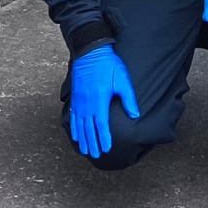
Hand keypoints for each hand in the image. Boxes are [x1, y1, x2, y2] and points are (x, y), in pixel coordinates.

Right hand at [67, 45, 141, 160]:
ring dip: (83, 139)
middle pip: (89, 128)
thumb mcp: (122, 80)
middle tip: (96, 155)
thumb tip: (135, 115)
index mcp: (100, 100)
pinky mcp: (75, 97)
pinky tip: (76, 135)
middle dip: (93, 143)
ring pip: (80, 124)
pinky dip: (74, 128)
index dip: (104, 138)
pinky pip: (73, 116)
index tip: (106, 149)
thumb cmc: (108, 65)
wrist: (90, 52)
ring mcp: (80, 101)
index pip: (102, 125)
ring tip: (85, 150)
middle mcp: (87, 104)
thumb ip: (128, 99)